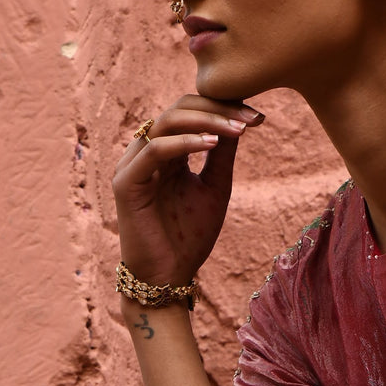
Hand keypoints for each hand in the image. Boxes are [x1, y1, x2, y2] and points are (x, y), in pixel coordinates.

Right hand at [112, 94, 263, 285]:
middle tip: (252, 118)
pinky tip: (212, 144)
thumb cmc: (190, 237)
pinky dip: (184, 143)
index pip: (191, 113)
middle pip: (179, 109)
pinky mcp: (126, 182)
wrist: (168, 276)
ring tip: (238, 130)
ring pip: (166, 122)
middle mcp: (147, 152)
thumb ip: (222, 155)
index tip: (259, 118)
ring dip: (205, 121)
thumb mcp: (215, 188)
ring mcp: (133, 164)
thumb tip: (240, 121)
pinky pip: (154, 150)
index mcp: (167, 151)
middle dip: (218, 110)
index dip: (223, 109)